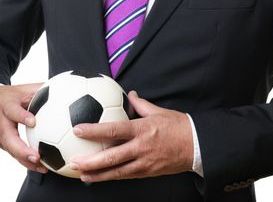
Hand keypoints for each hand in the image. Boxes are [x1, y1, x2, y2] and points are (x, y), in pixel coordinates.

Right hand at [0, 82, 47, 172]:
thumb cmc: (9, 96)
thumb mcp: (22, 89)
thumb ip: (41, 89)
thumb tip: (64, 86)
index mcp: (6, 107)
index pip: (13, 112)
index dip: (22, 117)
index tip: (33, 121)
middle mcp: (1, 124)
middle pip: (9, 140)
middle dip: (22, 150)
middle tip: (37, 157)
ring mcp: (0, 137)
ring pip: (12, 151)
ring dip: (27, 161)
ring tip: (44, 168)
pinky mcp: (3, 145)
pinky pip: (15, 155)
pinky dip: (27, 162)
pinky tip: (43, 167)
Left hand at [69, 91, 193, 181]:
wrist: (198, 146)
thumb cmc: (179, 127)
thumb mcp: (159, 112)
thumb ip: (141, 105)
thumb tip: (130, 95)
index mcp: (142, 129)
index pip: (113, 130)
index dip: (94, 131)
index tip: (77, 129)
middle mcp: (141, 148)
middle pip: (111, 157)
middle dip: (90, 161)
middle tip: (73, 162)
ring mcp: (145, 163)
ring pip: (117, 172)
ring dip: (98, 174)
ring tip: (82, 175)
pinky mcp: (148, 172)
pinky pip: (127, 176)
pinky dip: (112, 177)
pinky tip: (101, 177)